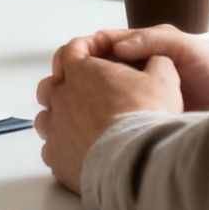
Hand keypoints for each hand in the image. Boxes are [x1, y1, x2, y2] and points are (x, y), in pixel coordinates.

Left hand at [32, 53, 182, 193]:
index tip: (95, 54)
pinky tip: (79, 151)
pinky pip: (50, 150)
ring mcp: (55, 129)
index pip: (72, 50)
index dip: (85, 49)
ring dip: (59, 118)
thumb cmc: (145, 118)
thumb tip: (157, 60)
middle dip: (64, 85)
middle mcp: (61, 98)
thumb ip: (157, 62)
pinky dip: (62, 149)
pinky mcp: (56, 157)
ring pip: (45, 119)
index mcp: (82, 72)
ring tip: (79, 124)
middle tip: (85, 91)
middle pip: (50, 85)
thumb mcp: (163, 80)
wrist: (136, 161)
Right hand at [47, 25, 208, 111]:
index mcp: (141, 51)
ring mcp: (138, 97)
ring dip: (80, 103)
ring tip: (66, 112)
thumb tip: (118, 45)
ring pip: (99, 97)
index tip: (67, 62)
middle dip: (72, 79)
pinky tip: (88, 131)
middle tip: (56, 90)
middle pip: (93, 72)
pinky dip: (97, 124)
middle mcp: (135, 73)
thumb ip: (154, 41)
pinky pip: (114, 120)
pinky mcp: (143, 120)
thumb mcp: (185, 47)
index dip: (80, 51)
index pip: (101, 45)